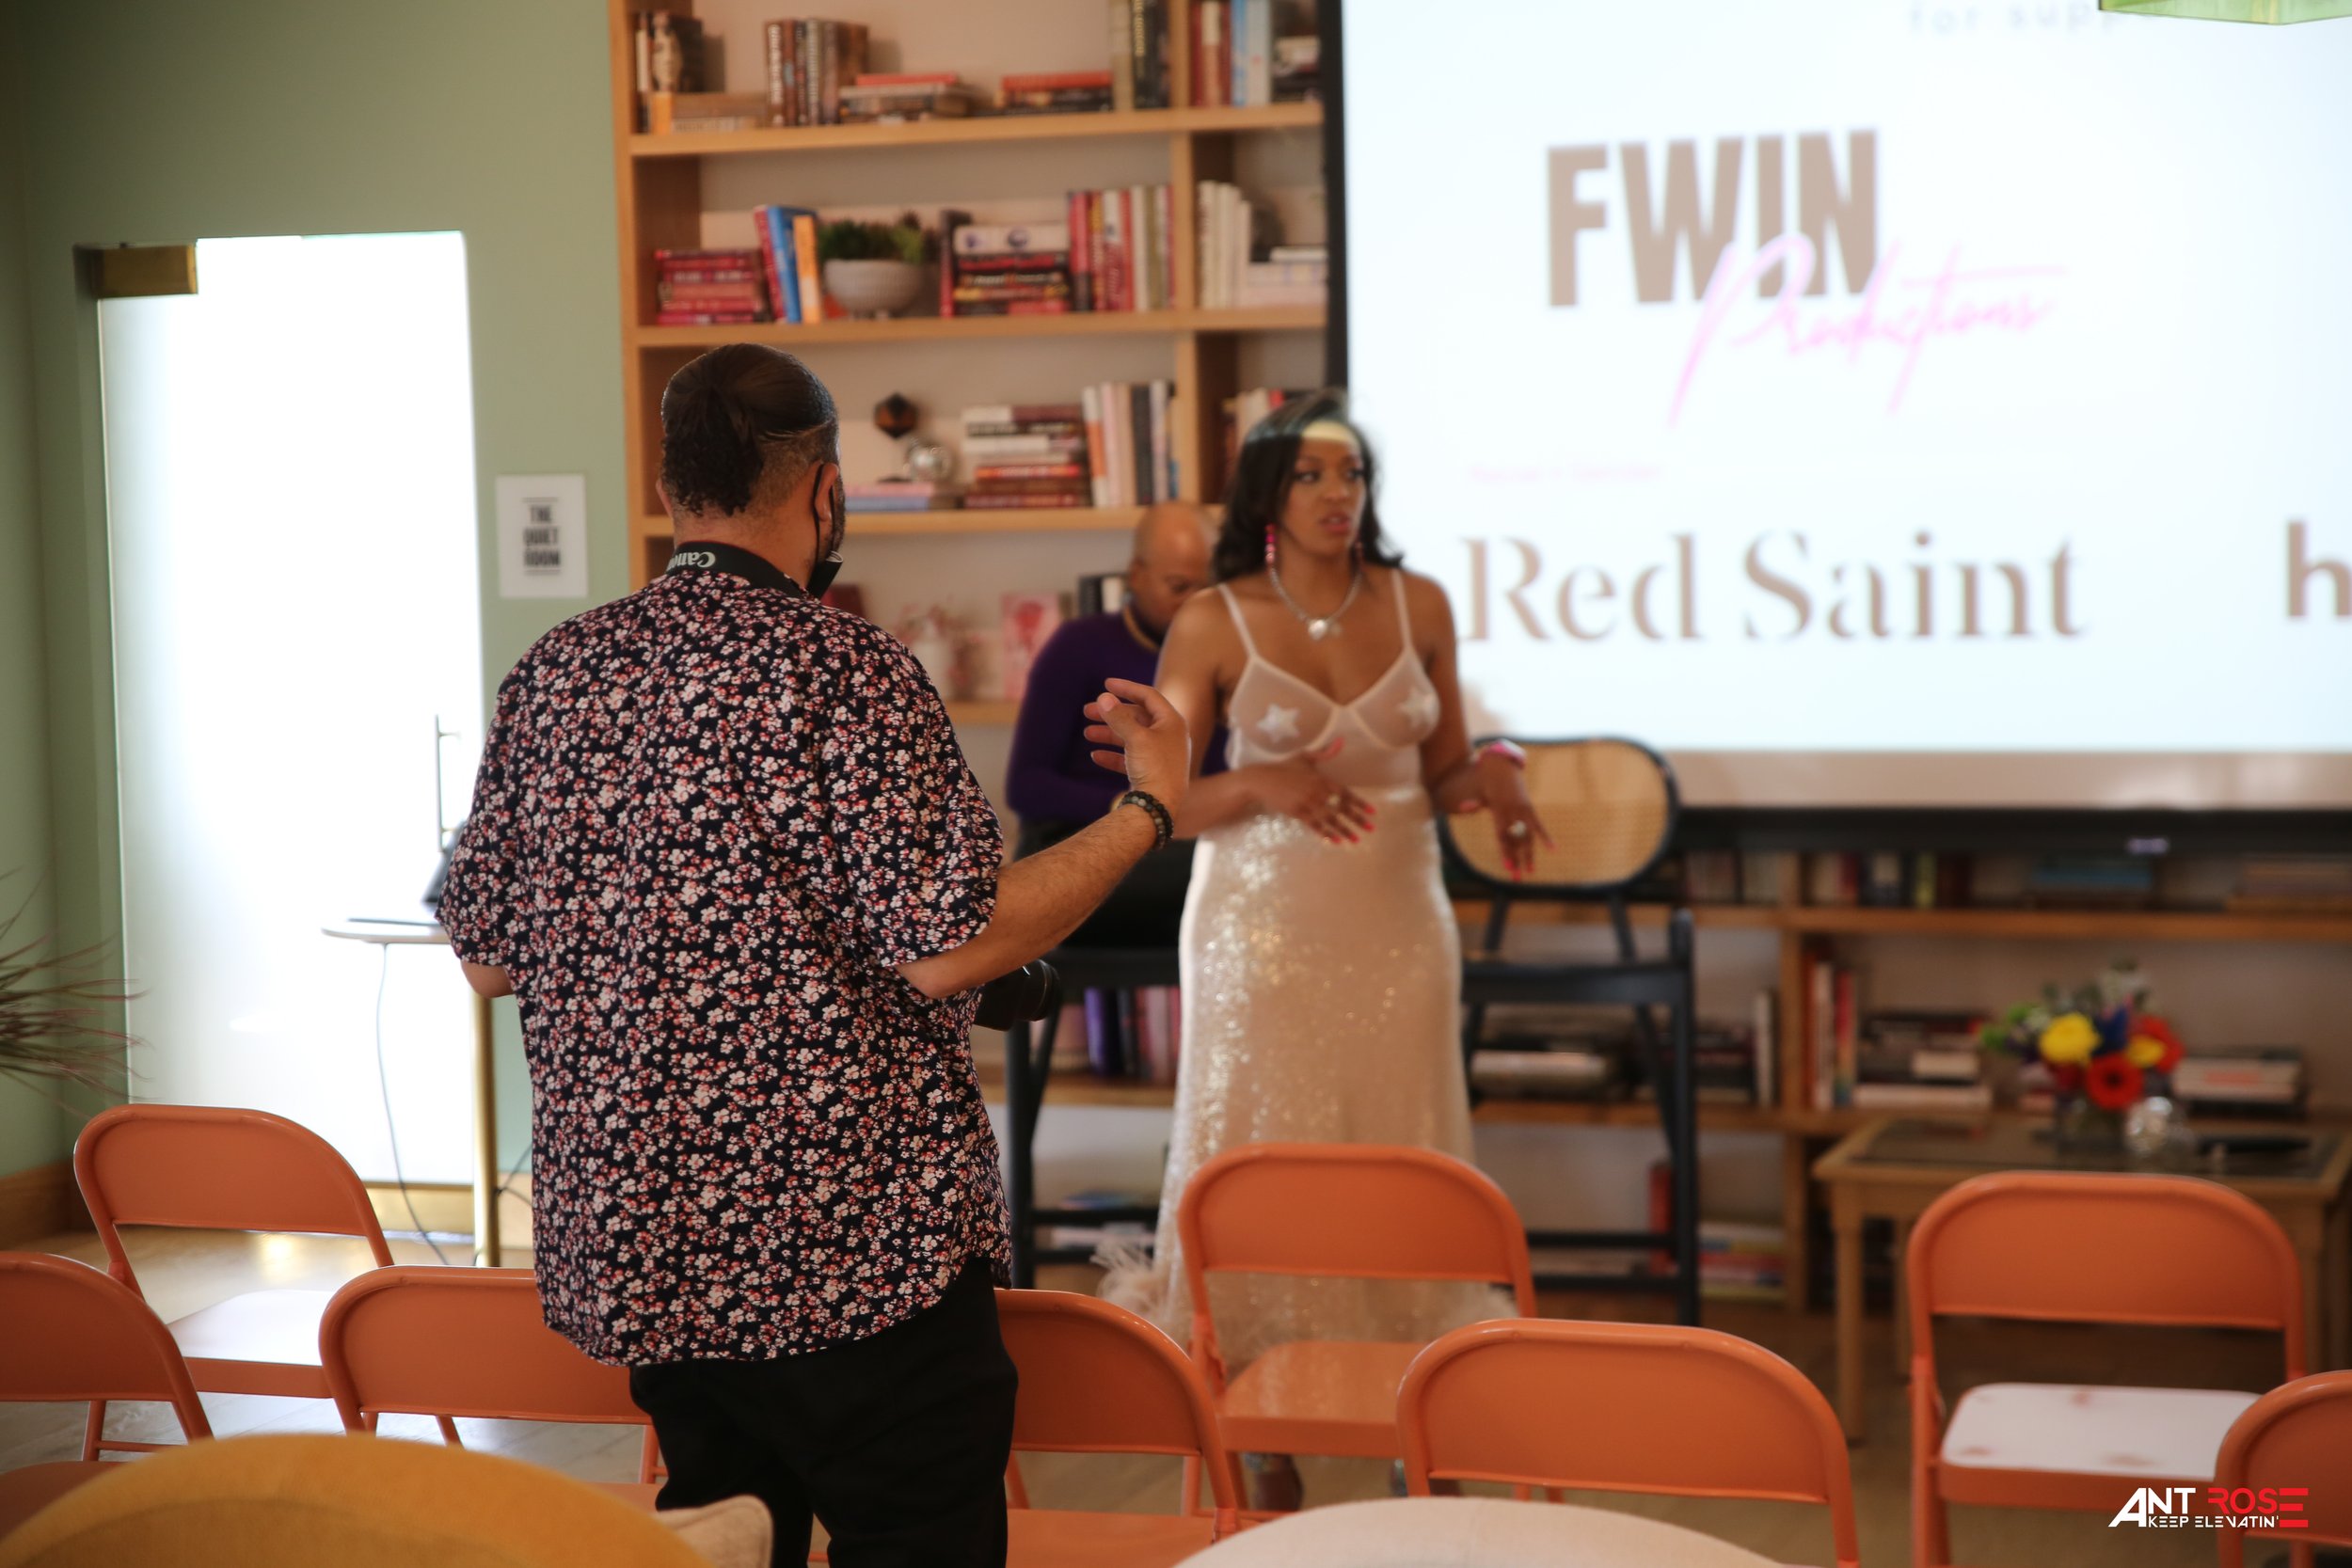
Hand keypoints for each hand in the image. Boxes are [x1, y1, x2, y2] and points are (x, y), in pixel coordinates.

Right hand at [1082, 678, 1190, 814]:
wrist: (1160, 807)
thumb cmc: (1154, 768)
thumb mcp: (1135, 738)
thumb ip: (1118, 717)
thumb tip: (1103, 698)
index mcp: (1172, 722)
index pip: (1148, 696)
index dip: (1126, 688)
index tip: (1106, 684)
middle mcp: (1169, 737)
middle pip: (1136, 717)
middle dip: (1111, 714)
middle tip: (1087, 711)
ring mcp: (1160, 755)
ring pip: (1131, 738)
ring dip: (1108, 734)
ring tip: (1087, 734)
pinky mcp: (1151, 773)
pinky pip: (1129, 759)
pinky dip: (1113, 755)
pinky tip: (1096, 756)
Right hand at [1251, 757, 1374, 844]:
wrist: (1262, 780)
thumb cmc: (1284, 767)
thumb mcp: (1305, 757)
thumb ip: (1325, 752)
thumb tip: (1342, 741)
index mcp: (1322, 779)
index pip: (1345, 793)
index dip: (1360, 803)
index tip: (1372, 812)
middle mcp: (1318, 792)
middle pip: (1341, 808)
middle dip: (1358, 819)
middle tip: (1371, 829)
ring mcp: (1308, 804)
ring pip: (1330, 820)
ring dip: (1344, 830)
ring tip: (1356, 840)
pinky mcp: (1298, 813)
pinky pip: (1315, 826)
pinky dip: (1326, 834)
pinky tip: (1335, 841)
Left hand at [1463, 749, 1548, 878]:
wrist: (1502, 766)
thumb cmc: (1487, 783)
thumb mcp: (1480, 793)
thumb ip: (1474, 803)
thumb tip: (1462, 807)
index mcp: (1499, 811)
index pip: (1503, 836)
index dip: (1506, 852)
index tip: (1508, 867)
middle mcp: (1512, 812)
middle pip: (1515, 841)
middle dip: (1516, 860)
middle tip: (1516, 878)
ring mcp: (1522, 810)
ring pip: (1527, 836)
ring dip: (1528, 854)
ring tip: (1530, 871)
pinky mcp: (1529, 808)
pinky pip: (1538, 825)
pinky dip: (1545, 837)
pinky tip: (1553, 849)